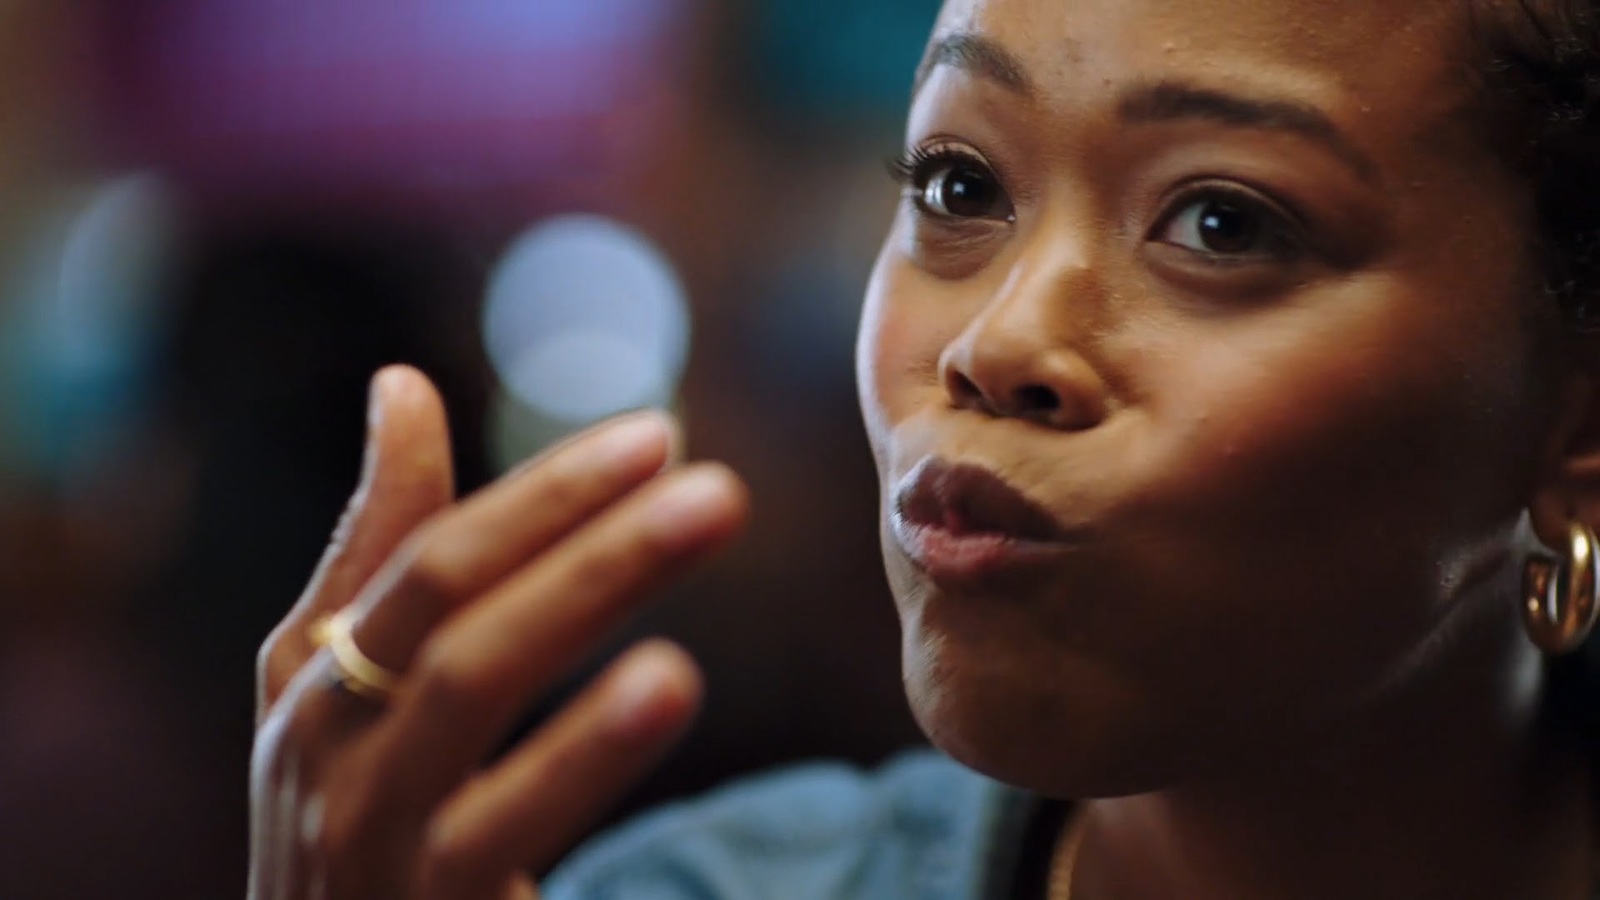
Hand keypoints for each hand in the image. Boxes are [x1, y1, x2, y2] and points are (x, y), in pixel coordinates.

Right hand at [249, 366, 748, 899]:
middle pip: (454, 607)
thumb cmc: (349, 822)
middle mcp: (323, 747)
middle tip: (715, 486)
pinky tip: (667, 683)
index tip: (653, 436)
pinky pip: (498, 823)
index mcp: (311, 680)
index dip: (541, 494)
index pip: (430, 558)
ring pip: (471, 688)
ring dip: (585, 595)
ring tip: (698, 532)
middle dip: (582, 533)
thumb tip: (400, 384)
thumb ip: (378, 547)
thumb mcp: (339, 693)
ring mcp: (367, 836)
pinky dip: (581, 748)